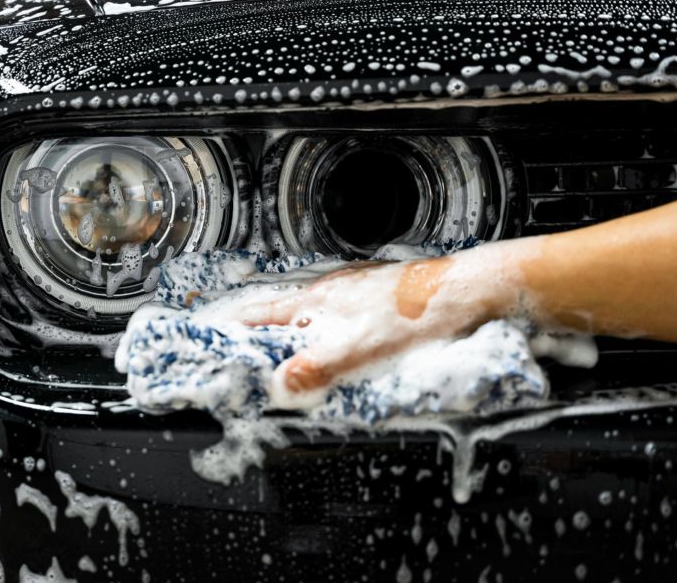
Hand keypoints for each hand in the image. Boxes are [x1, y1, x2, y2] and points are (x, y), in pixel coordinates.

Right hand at [230, 246, 520, 401]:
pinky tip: (340, 344)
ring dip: (292, 330)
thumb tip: (277, 385)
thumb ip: (316, 368)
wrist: (470, 292)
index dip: (230, 326)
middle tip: (237, 349)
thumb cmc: (418, 314)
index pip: (260, 313)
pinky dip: (326, 330)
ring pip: (311, 312)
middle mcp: (333, 291)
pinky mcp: (381, 297)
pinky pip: (339, 315)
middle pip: (281, 309)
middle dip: (257, 329)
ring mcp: (357, 291)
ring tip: (282, 351)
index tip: (206, 335)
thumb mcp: (360, 350)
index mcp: (318, 302)